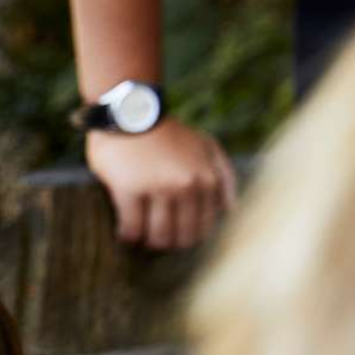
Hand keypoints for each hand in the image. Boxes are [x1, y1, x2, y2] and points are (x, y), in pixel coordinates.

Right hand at [86, 119, 237, 249]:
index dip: (186, 237)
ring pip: (157, 237)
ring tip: (140, 236)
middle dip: (168, 243)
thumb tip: (230, 210)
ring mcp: (158, 188)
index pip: (202, 229)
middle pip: (180, 237)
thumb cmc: (167, 132)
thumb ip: (223, 175)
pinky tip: (124, 232)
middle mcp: (186, 186)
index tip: (172, 233)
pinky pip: (131, 228)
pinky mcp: (130, 189)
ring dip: (148, 242)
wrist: (132, 111)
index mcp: (207, 180)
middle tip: (154, 238)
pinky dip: (127, 235)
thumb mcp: (206, 146)